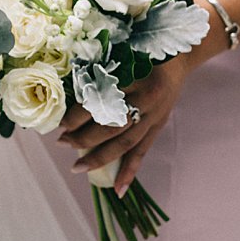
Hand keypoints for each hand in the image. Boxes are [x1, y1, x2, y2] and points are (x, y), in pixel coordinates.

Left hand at [54, 55, 190, 193]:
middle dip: (85, 138)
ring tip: (77, 167)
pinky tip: (117, 190)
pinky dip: (129, 171)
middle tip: (61, 142)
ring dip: (100, 157)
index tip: (60, 122)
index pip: (103, 102)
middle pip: (113, 126)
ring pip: (125, 143)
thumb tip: (65, 91)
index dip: (80, 114)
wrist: (179, 56)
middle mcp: (147, 100)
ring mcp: (155, 116)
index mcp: (136, 77)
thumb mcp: (121, 54)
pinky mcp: (158, 126)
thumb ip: (98, 70)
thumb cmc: (142, 51)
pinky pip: (142, 152)